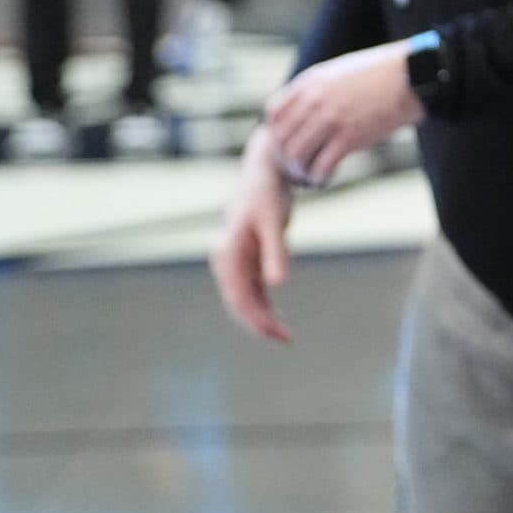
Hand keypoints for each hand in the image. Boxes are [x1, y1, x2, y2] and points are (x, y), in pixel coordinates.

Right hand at [210, 129, 295, 344]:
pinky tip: (276, 316)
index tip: (276, 334)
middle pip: (239, 302)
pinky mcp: (245, 258)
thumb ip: (275, 252)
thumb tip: (278, 283)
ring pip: (244, 298)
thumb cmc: (267, 193)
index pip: (238, 297)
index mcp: (227, 254)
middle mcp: (225, 260)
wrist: (263, 172)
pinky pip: (251, 288)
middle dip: (259, 323)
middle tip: (286, 340)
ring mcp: (234, 261)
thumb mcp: (273, 221)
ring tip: (284, 335)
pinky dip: (262, 303)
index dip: (255, 319)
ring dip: (261, 316)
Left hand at [262, 40, 421, 186]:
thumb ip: (318, 88)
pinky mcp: (350, 137)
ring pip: (296, 155)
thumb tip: (304, 112)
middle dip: (285, 158)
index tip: (287, 145)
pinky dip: (319, 178)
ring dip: (299, 171)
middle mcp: (315, 100)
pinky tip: (325, 179)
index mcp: (310, 82)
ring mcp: (332, 118)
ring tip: (309, 177)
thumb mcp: (339, 71)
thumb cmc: (380, 73)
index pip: (273, 114)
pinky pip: (321, 166)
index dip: (275, 134)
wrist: (411, 75)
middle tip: (296, 168)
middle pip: (281, 138)